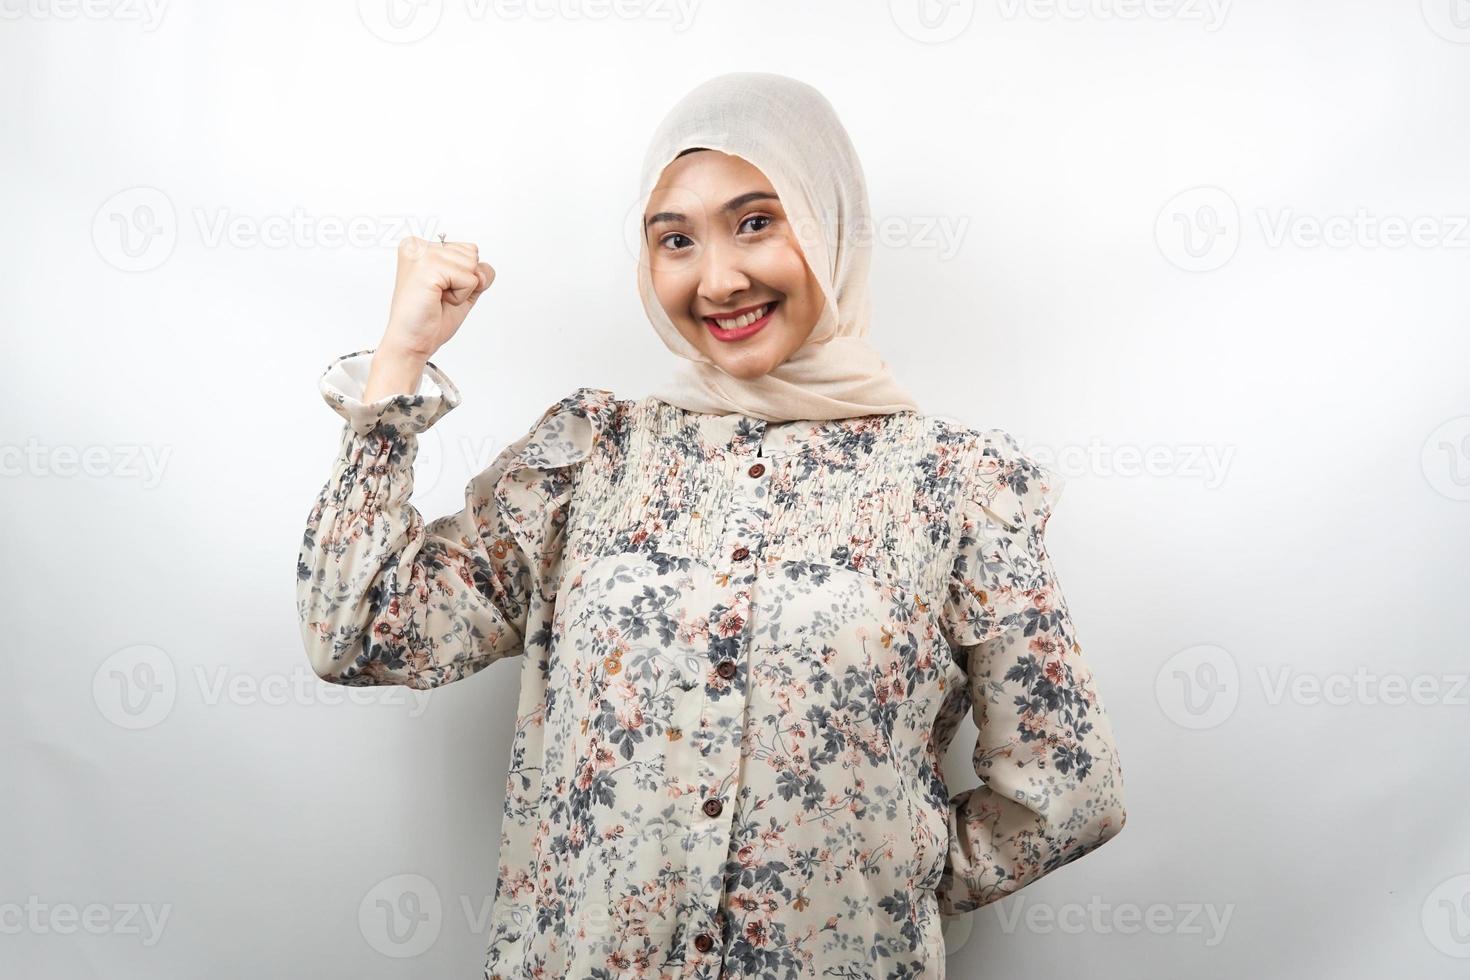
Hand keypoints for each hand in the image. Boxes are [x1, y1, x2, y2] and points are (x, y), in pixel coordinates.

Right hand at [379, 235, 495, 360]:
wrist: (412, 342)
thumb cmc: (430, 318)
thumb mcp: (463, 289)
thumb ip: (479, 273)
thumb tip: (481, 271)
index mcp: (421, 246)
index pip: (469, 249)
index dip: (465, 276)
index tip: (440, 290)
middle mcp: (418, 245)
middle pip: (472, 254)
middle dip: (463, 281)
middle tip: (438, 296)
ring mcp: (421, 254)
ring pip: (472, 265)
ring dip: (461, 289)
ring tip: (436, 298)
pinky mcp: (427, 268)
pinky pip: (469, 279)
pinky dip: (459, 296)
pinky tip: (436, 300)